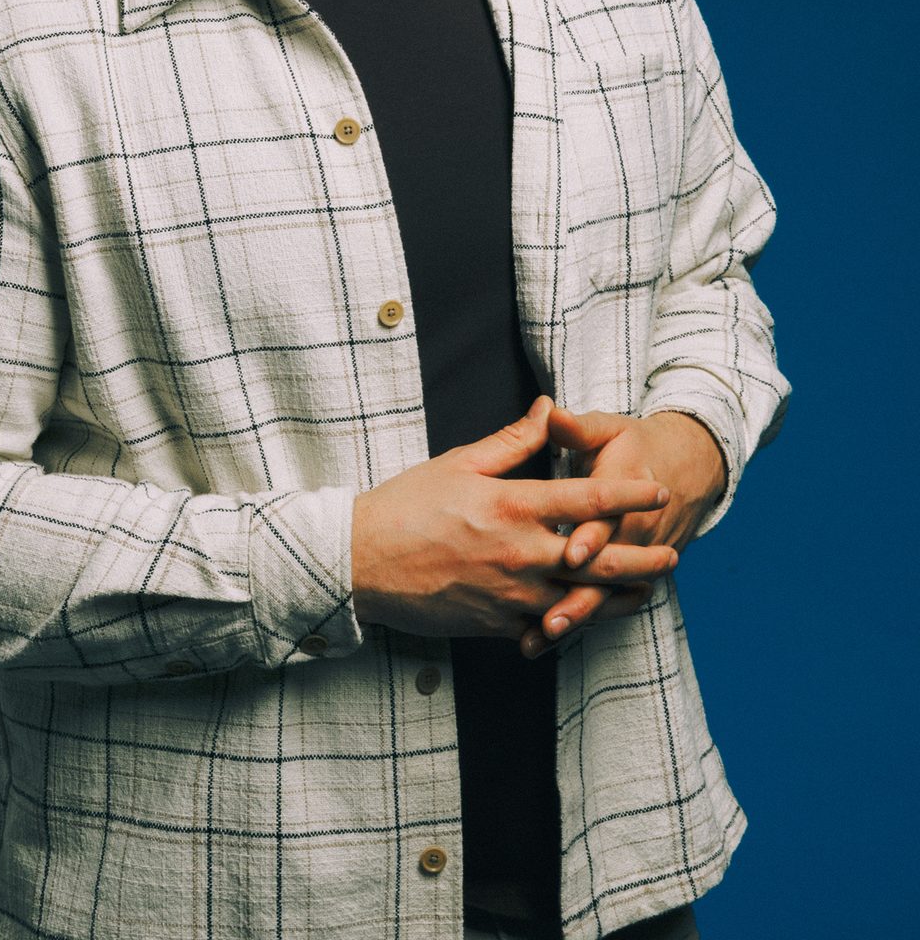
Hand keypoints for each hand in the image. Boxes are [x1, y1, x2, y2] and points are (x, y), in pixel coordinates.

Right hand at [350, 397, 678, 638]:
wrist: (361, 561)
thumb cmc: (407, 505)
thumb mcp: (460, 462)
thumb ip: (512, 440)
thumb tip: (549, 407)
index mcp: (512, 506)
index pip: (585, 500)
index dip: (627, 495)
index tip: (657, 490)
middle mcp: (518, 553)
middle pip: (597, 559)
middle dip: (640, 559)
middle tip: (672, 554)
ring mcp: (509, 594)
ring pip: (579, 600)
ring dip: (617, 597)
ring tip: (647, 592)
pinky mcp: (495, 624)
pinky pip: (544, 627)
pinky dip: (570, 623)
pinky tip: (589, 620)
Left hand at [518, 407, 726, 657]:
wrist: (690, 468)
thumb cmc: (635, 445)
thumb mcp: (609, 428)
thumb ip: (576, 427)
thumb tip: (549, 411)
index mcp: (623, 490)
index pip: (606, 517)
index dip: (590, 537)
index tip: (569, 554)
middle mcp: (634, 530)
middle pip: (608, 569)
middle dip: (581, 596)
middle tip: (550, 620)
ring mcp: (638, 557)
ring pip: (608, 593)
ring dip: (579, 615)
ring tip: (544, 637)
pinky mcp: (636, 572)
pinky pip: (610, 600)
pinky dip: (584, 619)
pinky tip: (545, 638)